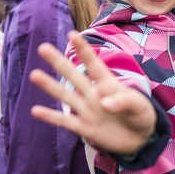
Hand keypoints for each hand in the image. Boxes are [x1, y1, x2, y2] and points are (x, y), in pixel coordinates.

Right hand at [29, 31, 156, 154]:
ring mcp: (87, 111)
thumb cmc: (141, 116)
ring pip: (66, 96)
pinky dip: (51, 117)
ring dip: (50, 86)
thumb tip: (103, 103)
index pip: (94, 65)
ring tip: (34, 75)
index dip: (84, 50)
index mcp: (109, 84)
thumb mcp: (140, 107)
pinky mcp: (84, 128)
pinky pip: (65, 122)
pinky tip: (35, 111)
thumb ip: (124, 101)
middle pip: (74, 76)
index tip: (72, 35)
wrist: (140, 139)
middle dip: (59, 62)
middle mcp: (94, 95)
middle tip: (43, 48)